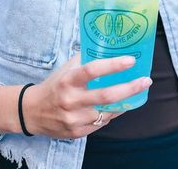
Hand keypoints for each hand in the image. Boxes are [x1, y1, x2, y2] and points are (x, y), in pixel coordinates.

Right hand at [24, 55, 151, 138]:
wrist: (32, 112)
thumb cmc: (55, 85)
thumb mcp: (67, 68)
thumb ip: (87, 58)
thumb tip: (111, 44)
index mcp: (68, 80)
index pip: (92, 70)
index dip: (113, 65)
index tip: (131, 60)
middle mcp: (70, 100)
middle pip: (106, 96)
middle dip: (130, 88)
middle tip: (145, 80)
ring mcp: (73, 119)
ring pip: (107, 112)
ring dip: (124, 102)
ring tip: (136, 92)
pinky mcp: (76, 133)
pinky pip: (101, 123)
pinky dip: (112, 114)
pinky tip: (118, 105)